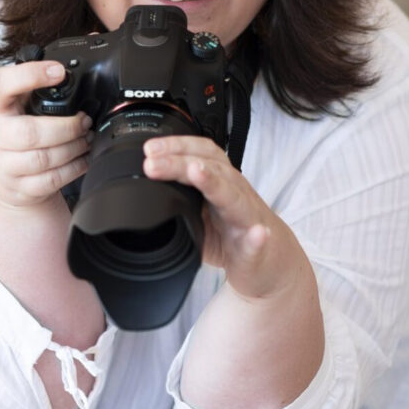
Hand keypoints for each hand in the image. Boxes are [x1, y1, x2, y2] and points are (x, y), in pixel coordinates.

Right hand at [0, 60, 91, 209]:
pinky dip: (74, 168)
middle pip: (29, 132)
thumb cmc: (19, 130)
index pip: (1, 85)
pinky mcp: (18, 188)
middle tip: (85, 119)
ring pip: (43, 158)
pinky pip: (51, 180)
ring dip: (73, 147)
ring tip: (87, 137)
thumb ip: (46, 75)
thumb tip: (91, 36)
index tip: (59, 71)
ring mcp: (3, 164)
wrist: (5, 179)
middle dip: (66, 127)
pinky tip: (84, 157)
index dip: (29, 75)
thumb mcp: (23, 101)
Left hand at [142, 135, 297, 301]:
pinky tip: (258, 234)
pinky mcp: (259, 247)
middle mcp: (236, 194)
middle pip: (212, 169)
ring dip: (216, 184)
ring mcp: (248, 219)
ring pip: (235, 197)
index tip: (149, 149)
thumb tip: (139, 192)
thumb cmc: (233, 234)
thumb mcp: (200, 214)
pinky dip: (258, 237)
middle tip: (153, 163)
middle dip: (181, 162)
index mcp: (220, 183)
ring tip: (198, 173)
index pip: (201, 154)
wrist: (269, 261)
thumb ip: (176, 200)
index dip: (177, 147)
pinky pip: (259, 240)